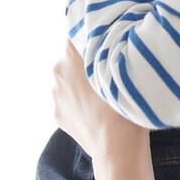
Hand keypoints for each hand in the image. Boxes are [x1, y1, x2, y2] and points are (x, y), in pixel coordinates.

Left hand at [51, 39, 148, 160]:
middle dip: (87, 62)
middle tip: (109, 70)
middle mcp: (58, 70)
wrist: (116, 146)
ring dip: (82, 83)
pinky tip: (95, 111)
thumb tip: (110, 36)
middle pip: (73, 57)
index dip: (93, 36)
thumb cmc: (125, 102)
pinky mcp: (57, 114)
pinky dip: (79, 102)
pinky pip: (68, 100)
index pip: (78, 32)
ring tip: (103, 95)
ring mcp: (55, 95)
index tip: (106, 42)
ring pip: (70, 80)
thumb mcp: (122, 66)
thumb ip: (110, 48)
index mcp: (71, 54)